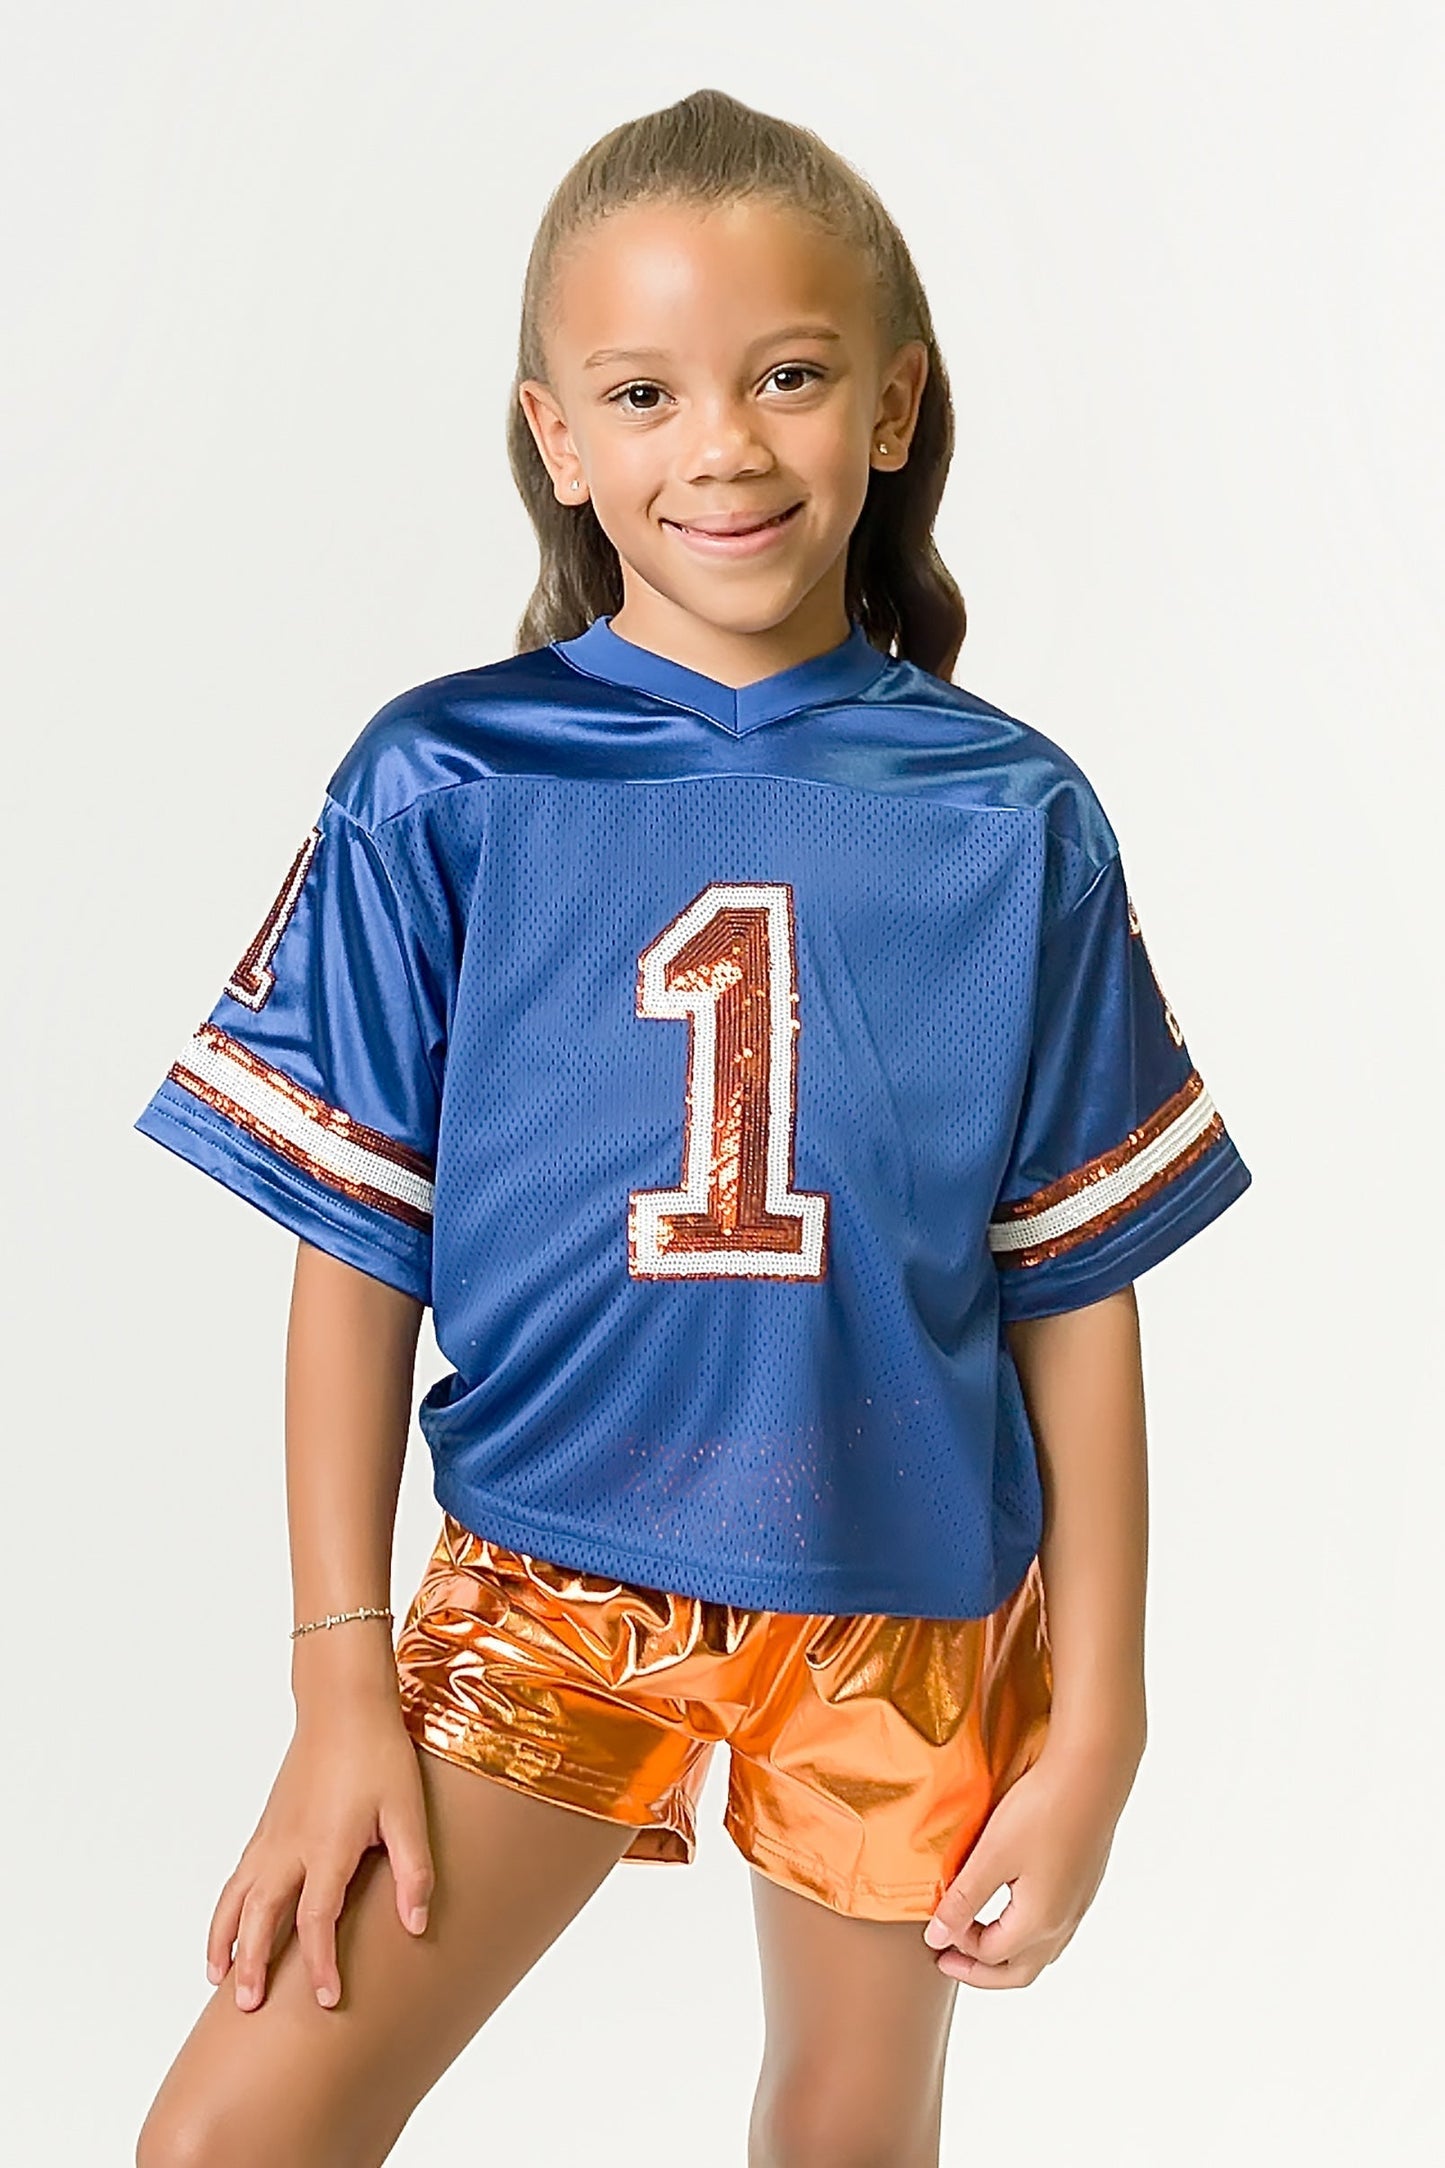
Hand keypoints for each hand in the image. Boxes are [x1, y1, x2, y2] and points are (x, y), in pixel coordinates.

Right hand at [205, 1695, 434, 2012]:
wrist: (343, 1703)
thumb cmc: (379, 1754)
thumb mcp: (407, 1810)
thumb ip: (413, 1869)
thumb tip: (416, 1925)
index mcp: (326, 1847)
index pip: (315, 1920)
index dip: (321, 1964)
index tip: (327, 1999)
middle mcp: (289, 1846)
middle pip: (258, 1916)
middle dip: (251, 1964)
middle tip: (246, 2008)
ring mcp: (272, 1834)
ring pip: (235, 1897)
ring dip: (223, 1939)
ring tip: (216, 1978)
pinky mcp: (267, 1823)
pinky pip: (237, 1875)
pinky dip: (225, 1907)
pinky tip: (230, 1923)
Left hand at [921, 1735, 1141, 1987]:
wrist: (1092, 1772)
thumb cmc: (1041, 1810)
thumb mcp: (991, 1855)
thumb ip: (963, 1901)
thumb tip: (937, 1940)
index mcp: (1039, 1921)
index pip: (990, 1955)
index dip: (957, 1946)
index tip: (933, 1928)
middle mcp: (1063, 1921)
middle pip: (1020, 1971)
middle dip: (982, 1971)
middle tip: (948, 1960)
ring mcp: (1078, 1903)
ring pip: (1041, 1951)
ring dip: (1006, 1953)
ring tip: (976, 1935)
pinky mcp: (1084, 1882)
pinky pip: (1054, 1928)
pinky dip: (1026, 1934)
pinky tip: (1012, 1907)